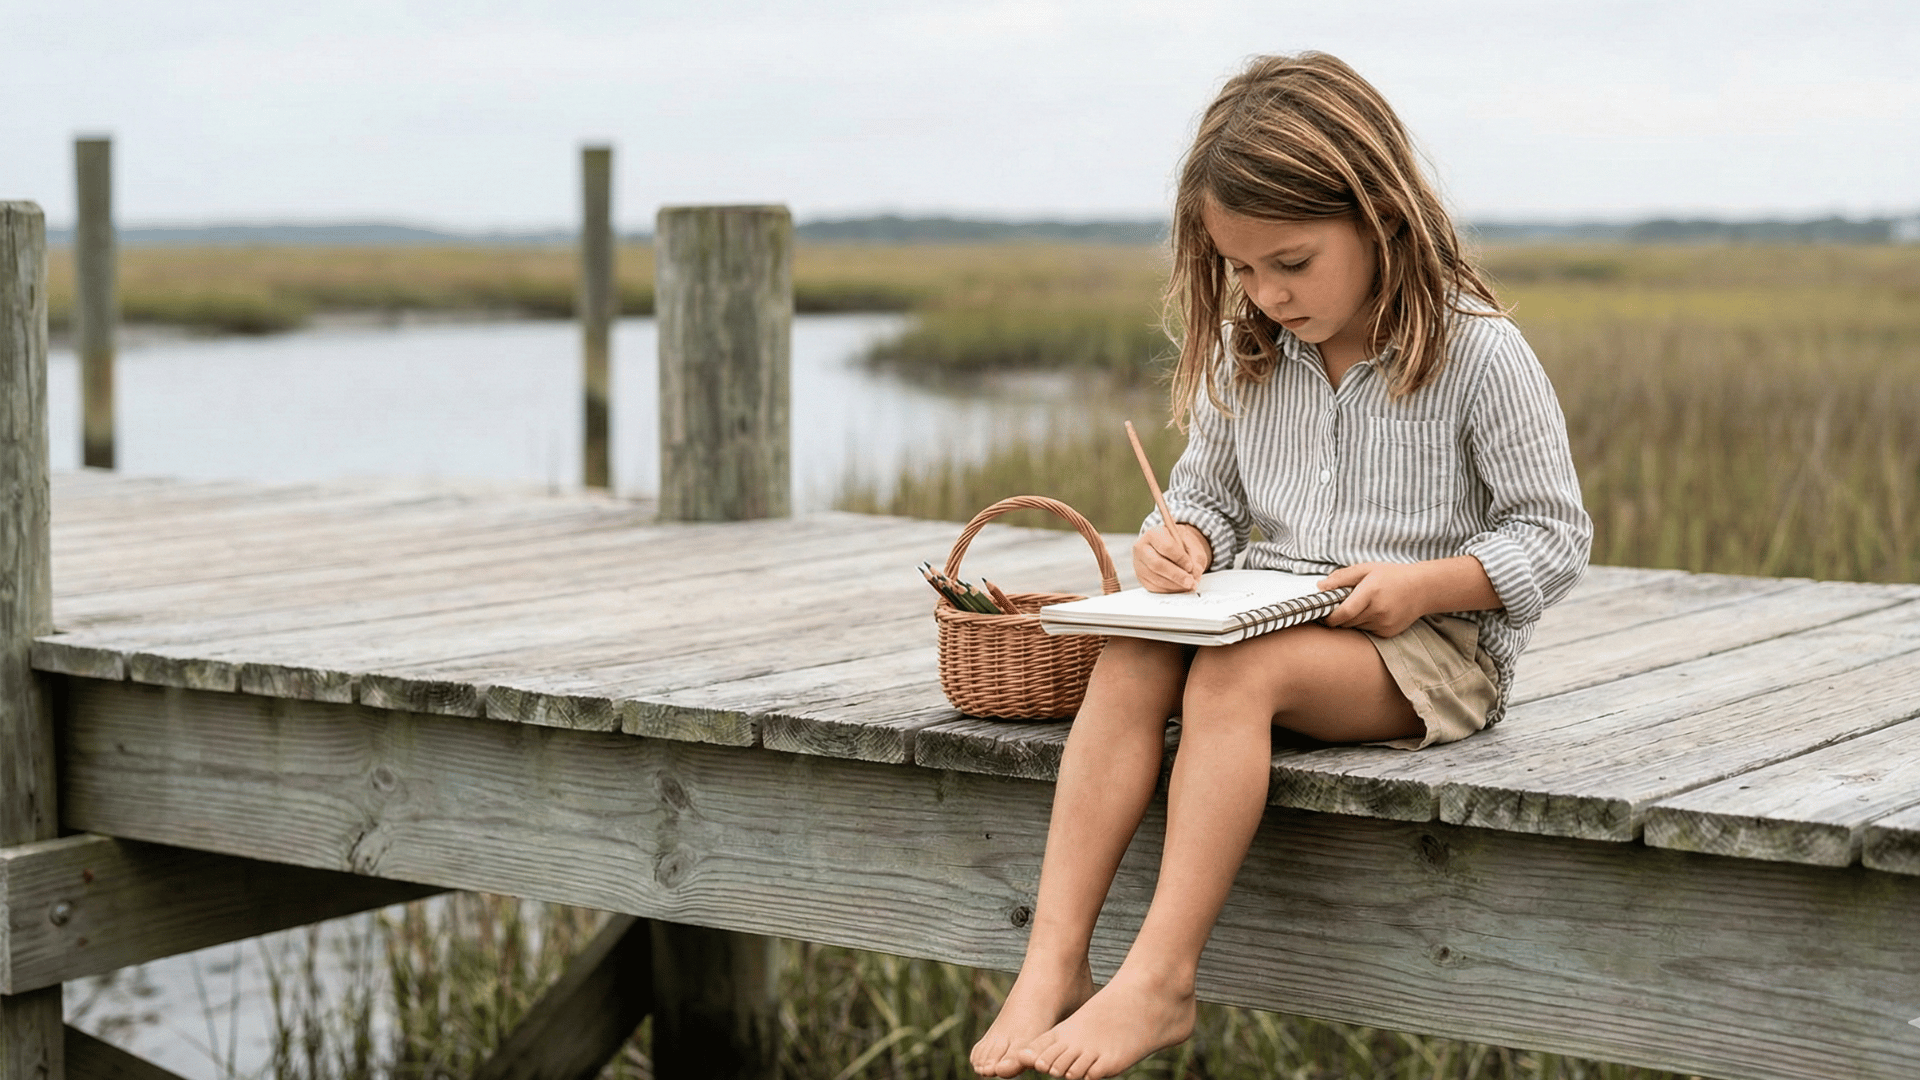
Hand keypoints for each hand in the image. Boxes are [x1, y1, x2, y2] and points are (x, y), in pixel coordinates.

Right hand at [1133, 523, 1210, 592]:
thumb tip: (1194, 574)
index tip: (1190, 566)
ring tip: (1189, 585)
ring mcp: (1139, 564)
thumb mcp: (1191, 545)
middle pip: (1157, 564)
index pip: (1166, 546)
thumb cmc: (1180, 545)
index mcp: (1154, 534)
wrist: (1170, 548)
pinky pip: (1154, 587)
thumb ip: (1194, 557)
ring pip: (1156, 578)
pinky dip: (1169, 590)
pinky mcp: (1141, 577)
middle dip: (1176, 575)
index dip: (1179, 558)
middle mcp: (1142, 548)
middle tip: (1190, 581)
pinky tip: (1180, 587)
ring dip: (1175, 585)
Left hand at [1318, 561, 1432, 637]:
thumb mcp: (1367, 569)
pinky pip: (1368, 631)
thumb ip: (1342, 577)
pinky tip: (1374, 612)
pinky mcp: (1389, 632)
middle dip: (1340, 616)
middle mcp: (1378, 610)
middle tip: (1341, 605)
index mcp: (1371, 592)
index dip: (1330, 617)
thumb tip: (1320, 587)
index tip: (1323, 614)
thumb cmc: (1392, 576)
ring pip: (1356, 627)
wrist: (1422, 588)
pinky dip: (1365, 624)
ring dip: (1352, 620)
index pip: (1344, 612)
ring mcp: (1385, 623)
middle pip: (1347, 621)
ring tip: (1361, 605)